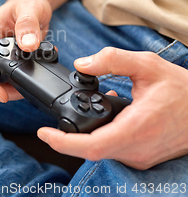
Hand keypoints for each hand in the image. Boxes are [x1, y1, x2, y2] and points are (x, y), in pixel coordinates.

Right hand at [0, 0, 51, 102]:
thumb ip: (27, 24)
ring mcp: (1, 59)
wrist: (34, 4)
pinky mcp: (13, 63)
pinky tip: (38, 75)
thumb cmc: (27, 2)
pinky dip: (25, 82)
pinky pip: (13, 79)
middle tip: (19, 93)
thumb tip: (28, 45)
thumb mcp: (30, 8)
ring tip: (31, 86)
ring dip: (14, 90)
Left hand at [38, 47, 187, 169]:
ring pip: (101, 151)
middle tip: (54, 121)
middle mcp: (137, 149)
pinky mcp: (143, 157)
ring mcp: (141, 156)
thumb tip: (81, 63)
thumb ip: (112, 60)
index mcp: (137, 128)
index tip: (43, 133)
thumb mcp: (147, 64)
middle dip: (68, 136)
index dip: (63, 143)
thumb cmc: (182, 89)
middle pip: (90, 150)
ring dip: (86, 134)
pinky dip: (101, 135)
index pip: (92, 146)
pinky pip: (113, 150)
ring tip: (83, 111)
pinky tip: (105, 116)